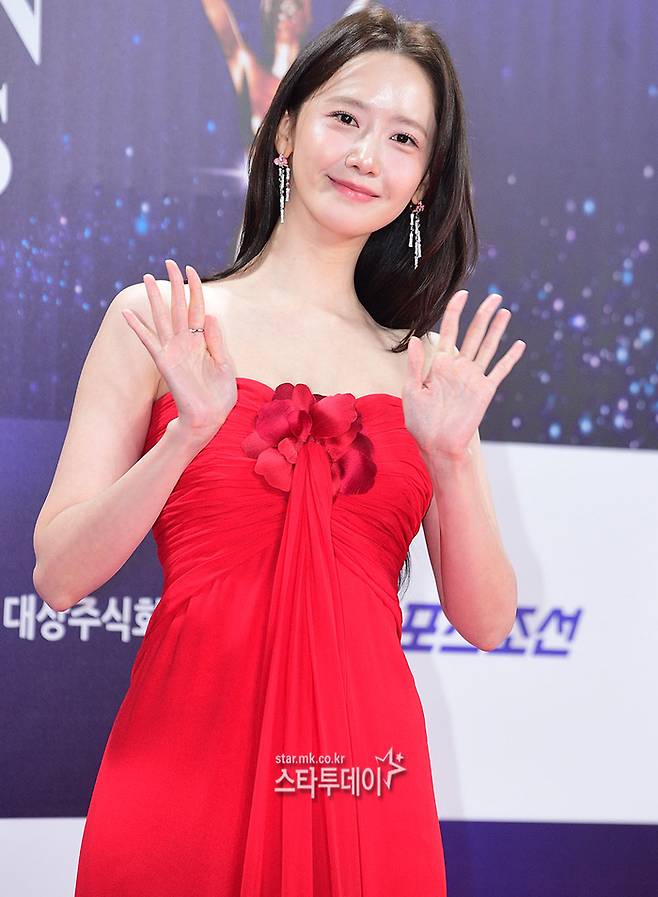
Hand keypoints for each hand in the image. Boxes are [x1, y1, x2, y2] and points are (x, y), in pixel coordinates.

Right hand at [121, 259, 237, 440]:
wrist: (209, 418)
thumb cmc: (219, 396)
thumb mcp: (226, 365)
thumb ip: (217, 341)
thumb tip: (212, 315)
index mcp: (202, 342)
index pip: (198, 308)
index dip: (195, 288)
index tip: (191, 269)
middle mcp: (186, 342)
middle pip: (178, 306)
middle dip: (174, 284)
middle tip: (169, 262)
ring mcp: (173, 351)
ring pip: (162, 317)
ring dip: (155, 297)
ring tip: (148, 277)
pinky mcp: (164, 362)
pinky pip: (149, 341)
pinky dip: (138, 328)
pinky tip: (127, 315)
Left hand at [403, 290, 526, 459]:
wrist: (436, 445)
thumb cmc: (420, 422)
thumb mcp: (412, 391)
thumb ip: (416, 365)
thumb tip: (418, 339)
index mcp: (439, 364)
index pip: (449, 330)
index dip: (455, 311)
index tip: (463, 293)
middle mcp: (458, 367)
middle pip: (473, 334)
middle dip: (483, 314)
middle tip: (494, 296)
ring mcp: (473, 378)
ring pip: (488, 347)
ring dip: (497, 329)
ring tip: (505, 311)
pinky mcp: (485, 391)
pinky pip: (499, 371)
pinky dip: (509, 358)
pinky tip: (518, 345)